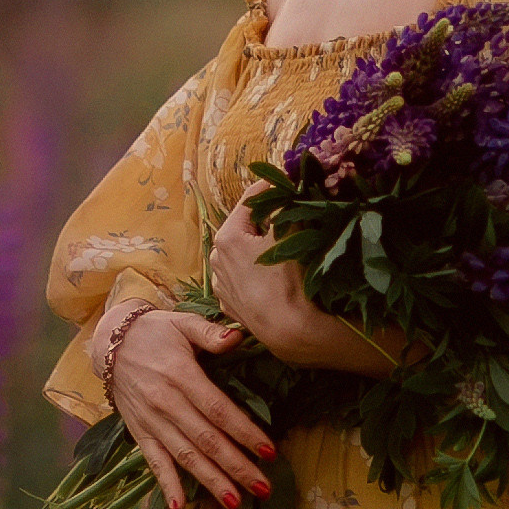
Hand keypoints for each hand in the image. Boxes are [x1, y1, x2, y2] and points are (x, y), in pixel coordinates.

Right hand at [102, 306, 273, 508]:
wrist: (110, 343)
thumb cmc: (155, 332)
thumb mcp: (182, 322)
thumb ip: (210, 332)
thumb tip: (237, 337)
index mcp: (181, 376)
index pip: (218, 410)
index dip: (244, 432)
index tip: (269, 451)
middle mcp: (166, 403)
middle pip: (207, 440)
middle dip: (236, 467)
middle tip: (263, 488)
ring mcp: (152, 422)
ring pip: (185, 457)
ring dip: (210, 482)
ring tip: (235, 503)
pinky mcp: (140, 433)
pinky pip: (154, 462)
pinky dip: (166, 485)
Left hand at [208, 195, 313, 357]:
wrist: (288, 328)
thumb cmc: (288, 279)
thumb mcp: (292, 233)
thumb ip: (288, 206)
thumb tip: (291, 188)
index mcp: (228, 237)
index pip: (250, 201)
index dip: (269, 187)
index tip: (284, 180)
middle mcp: (216, 259)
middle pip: (243, 228)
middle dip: (263, 221)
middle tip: (286, 215)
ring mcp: (221, 284)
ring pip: (240, 255)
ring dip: (257, 248)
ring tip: (280, 248)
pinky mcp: (229, 304)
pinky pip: (242, 278)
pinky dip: (254, 272)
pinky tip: (271, 276)